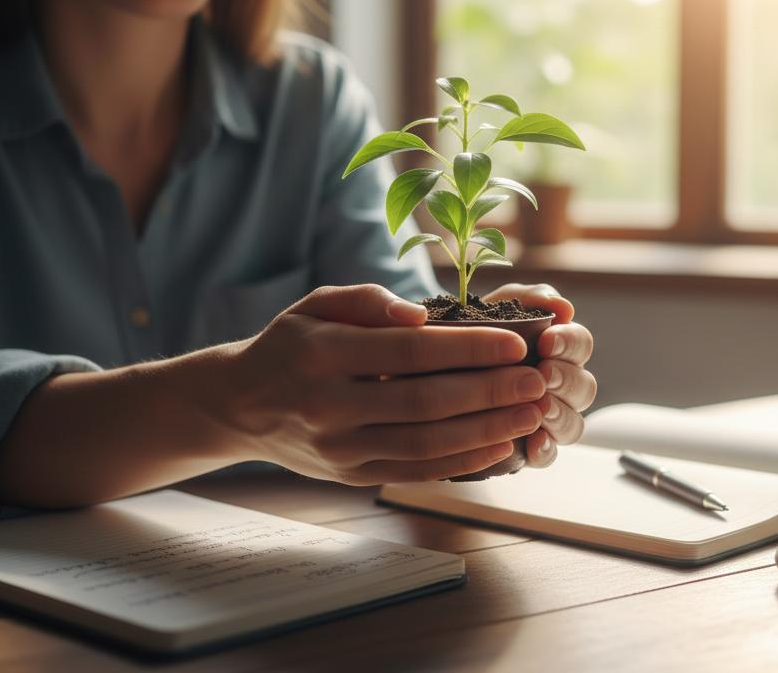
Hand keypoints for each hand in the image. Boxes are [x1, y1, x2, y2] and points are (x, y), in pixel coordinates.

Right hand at [220, 284, 546, 483]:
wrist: (240, 405)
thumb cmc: (292, 346)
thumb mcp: (315, 305)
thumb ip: (367, 301)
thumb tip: (418, 315)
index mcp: (323, 355)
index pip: (410, 353)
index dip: (468, 349)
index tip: (516, 343)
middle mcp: (330, 406)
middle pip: (425, 402)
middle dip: (491, 392)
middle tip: (537, 380)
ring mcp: (341, 448)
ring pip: (427, 443)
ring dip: (487, 430)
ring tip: (531, 413)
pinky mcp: (352, 475)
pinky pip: (417, 471)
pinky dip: (463, 461)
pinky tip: (500, 445)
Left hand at [484, 283, 595, 467]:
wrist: (431, 370)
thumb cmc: (472, 334)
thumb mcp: (495, 307)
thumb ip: (528, 299)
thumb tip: (564, 307)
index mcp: (559, 350)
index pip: (581, 344)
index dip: (570, 343)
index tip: (547, 341)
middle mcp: (560, 386)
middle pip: (585, 386)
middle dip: (566, 379)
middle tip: (543, 374)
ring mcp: (549, 419)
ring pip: (574, 423)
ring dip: (560, 415)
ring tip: (540, 409)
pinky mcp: (530, 447)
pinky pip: (550, 454)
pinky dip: (546, 449)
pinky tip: (534, 442)